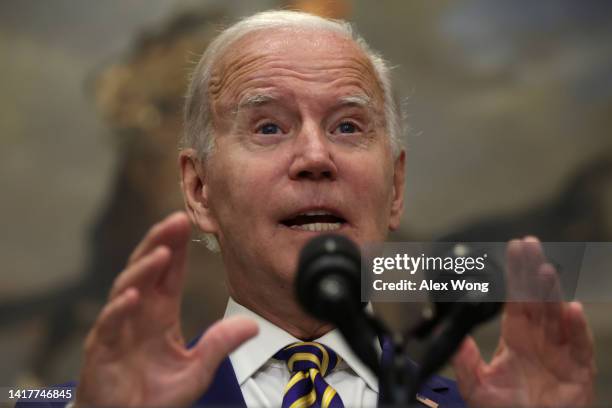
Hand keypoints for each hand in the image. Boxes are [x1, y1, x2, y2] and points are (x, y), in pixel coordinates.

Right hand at [75, 212, 257, 406]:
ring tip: (161, 252)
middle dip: (160, 242)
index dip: (177, 247)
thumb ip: (220, 345)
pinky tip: (132, 296)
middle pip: (147, 269)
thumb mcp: (197, 370)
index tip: (186, 221)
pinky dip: (119, 309)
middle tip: (175, 220)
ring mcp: (119, 327)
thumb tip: (252, 326)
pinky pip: (110, 324)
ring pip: (128, 288)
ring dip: (144, 270)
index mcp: (161, 312)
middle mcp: (139, 312)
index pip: (170, 272)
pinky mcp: (102, 348)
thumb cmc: (156, 396)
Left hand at [452, 237, 595, 407]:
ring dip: (551, 293)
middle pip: (536, 298)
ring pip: (556, 315)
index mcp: (516, 336)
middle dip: (532, 271)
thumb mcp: (477, 386)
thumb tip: (454, 340)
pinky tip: (571, 309)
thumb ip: (466, 362)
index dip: (515, 274)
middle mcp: (539, 338)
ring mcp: (560, 351)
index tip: (514, 249)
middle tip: (529, 244)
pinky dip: (576, 328)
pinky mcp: (579, 370)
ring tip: (545, 270)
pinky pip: (579, 345)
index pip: (515, 298)